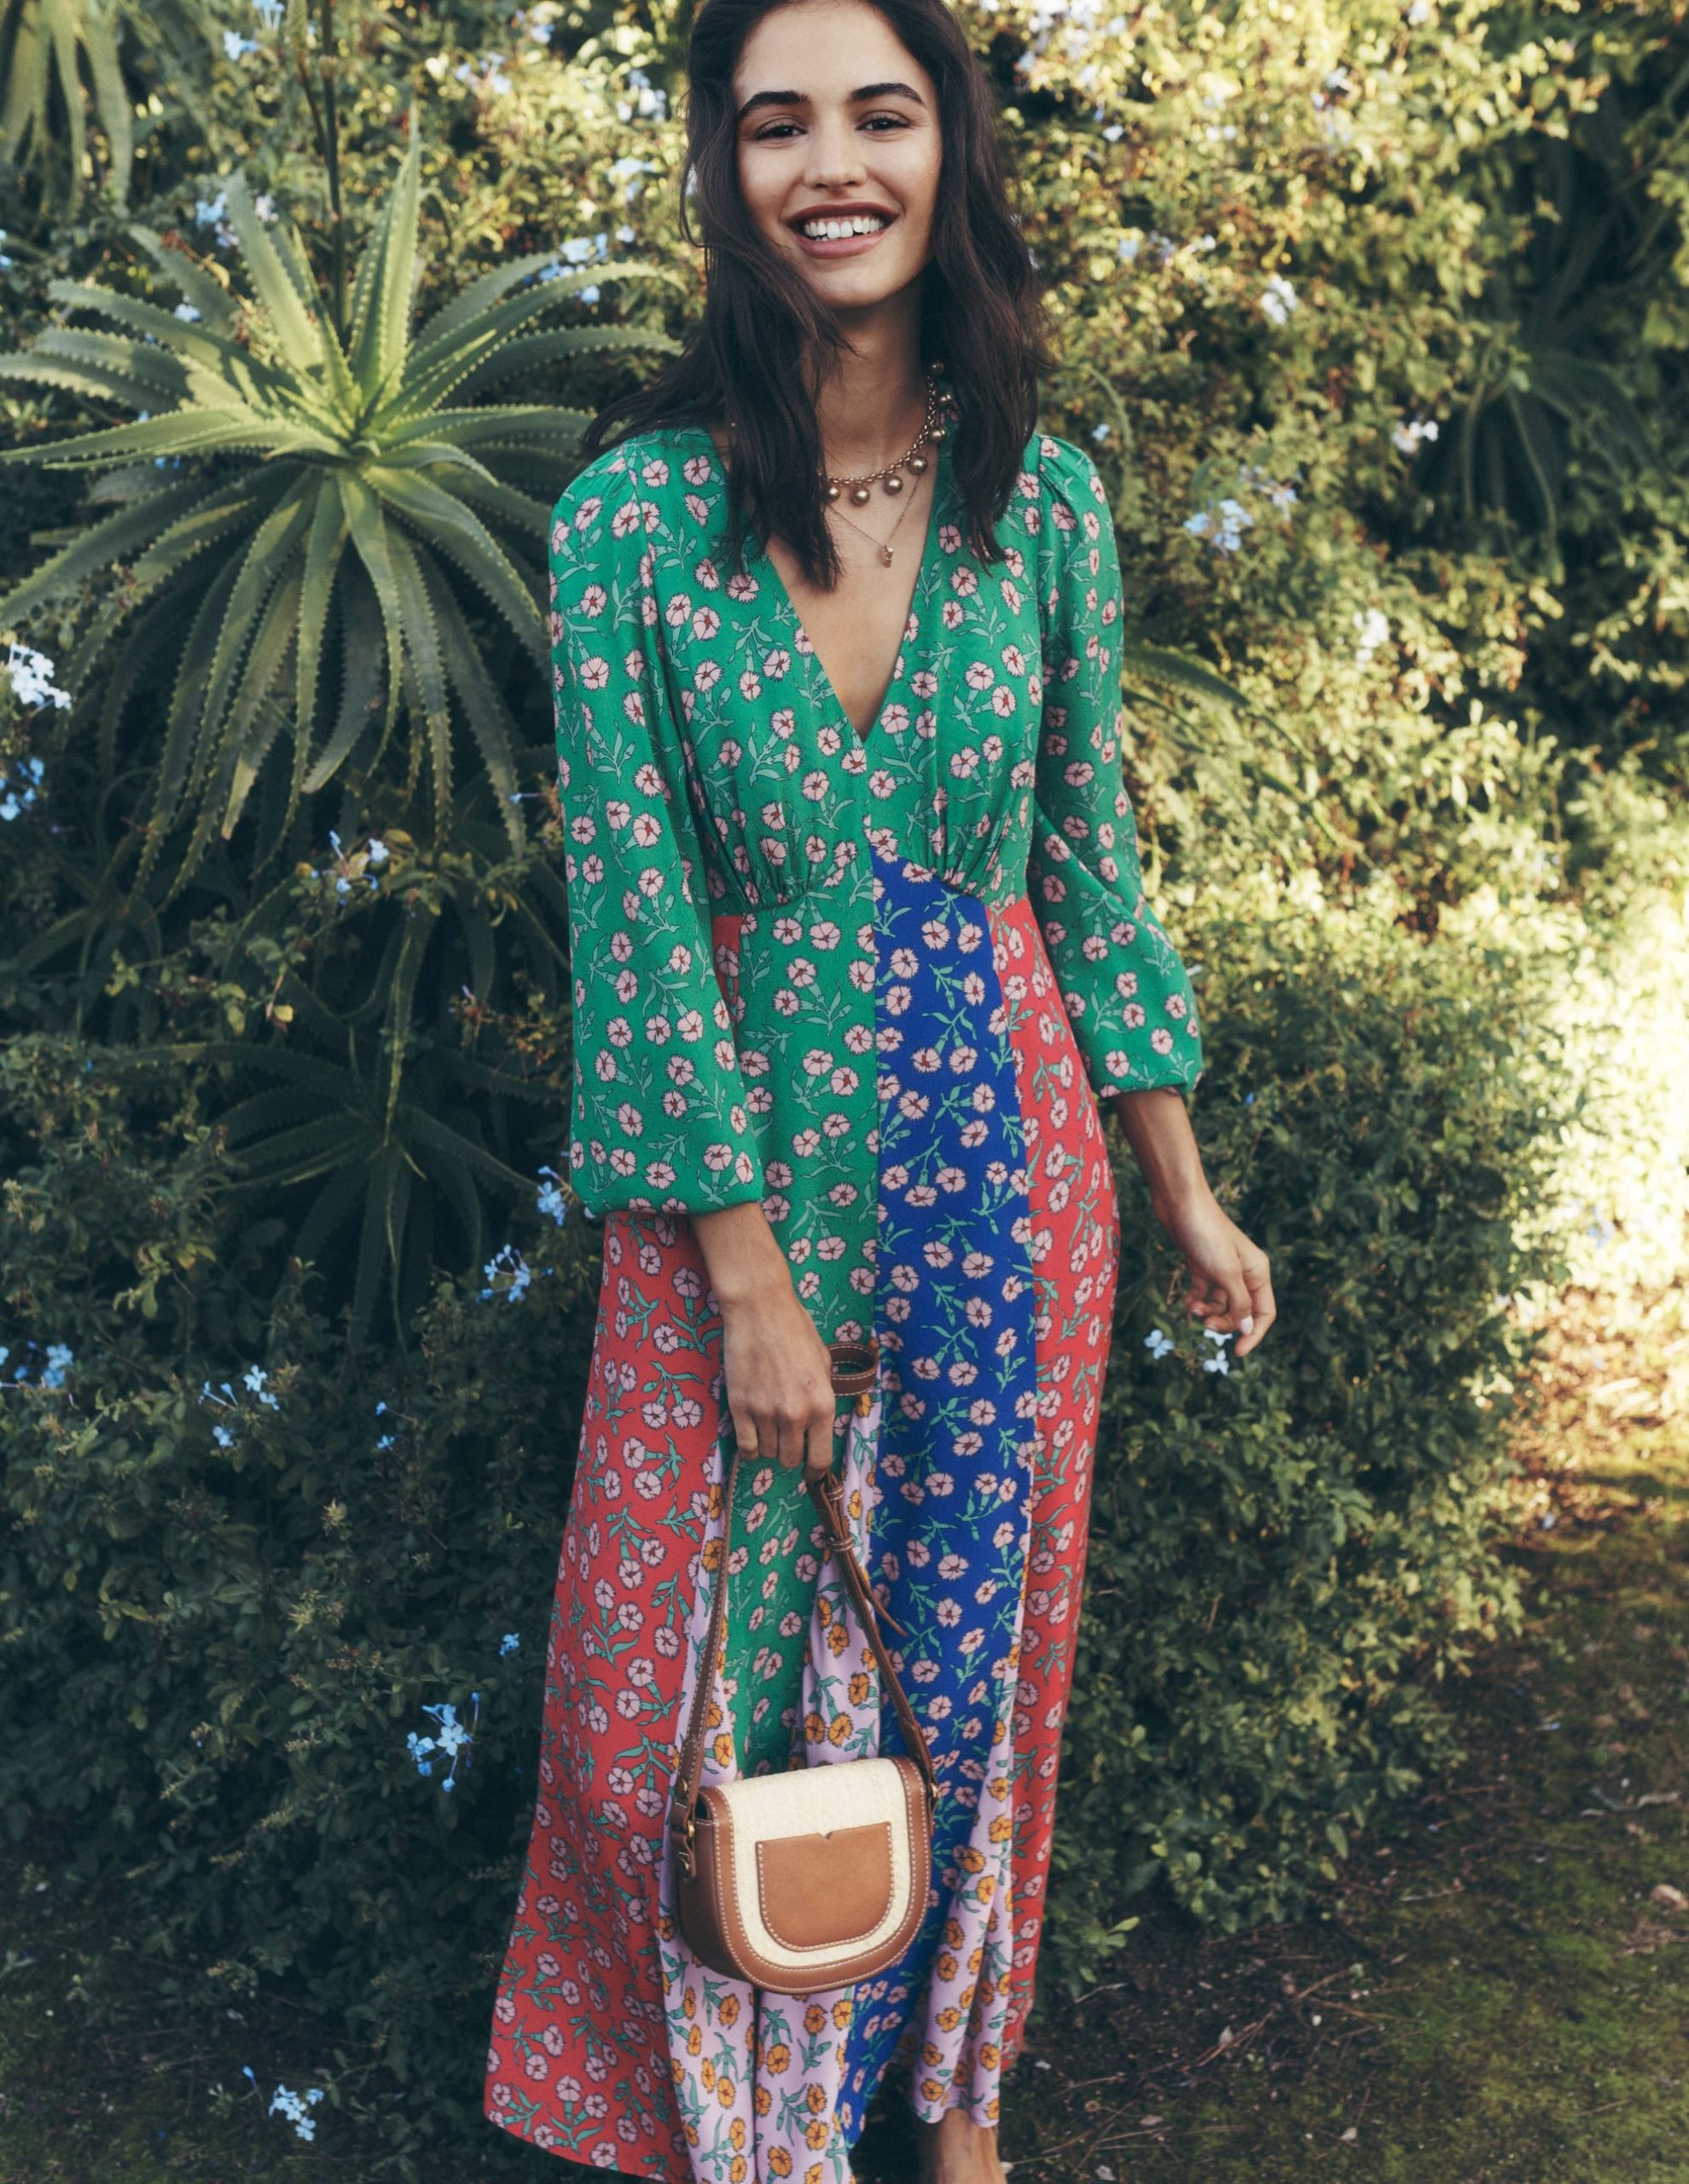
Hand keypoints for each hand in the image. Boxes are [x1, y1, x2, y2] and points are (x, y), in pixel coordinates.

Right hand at [718, 1288, 840, 1480]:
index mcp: (822, 1404)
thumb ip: (821, 1397)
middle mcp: (795, 1415)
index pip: (820, 1458)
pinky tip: (753, 1439)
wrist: (760, 1310)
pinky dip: (751, 1449)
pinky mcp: (740, 1407)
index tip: (811, 1472)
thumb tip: (818, 1424)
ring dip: (770, 1446)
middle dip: (791, 1455)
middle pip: (790, 1459)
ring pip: (768, 1454)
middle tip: (788, 1441)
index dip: (816, 1470)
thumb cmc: (797, 1330)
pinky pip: (746, 1447)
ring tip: (770, 1429)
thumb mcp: (823, 1364)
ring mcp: (765, 1413)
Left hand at [1153, 1185, 1274, 1359]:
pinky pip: (1204, 1293)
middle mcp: (1243, 1272)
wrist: (1179, 1203)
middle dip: (1225, 1323)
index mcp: (1258, 1272)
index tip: (1238, 1353)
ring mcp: (1222, 1269)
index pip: (1264, 1313)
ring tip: (1193, 1309)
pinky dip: (1197, 1301)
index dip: (1254, 1334)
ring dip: (1208, 1312)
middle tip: (1205, 1324)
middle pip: (1241, 1312)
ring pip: (1221, 1305)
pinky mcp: (1202, 1265)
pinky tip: (1187, 1303)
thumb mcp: (1225, 1273)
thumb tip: (1249, 1330)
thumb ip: (1239, 1303)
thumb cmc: (1206, 1234)